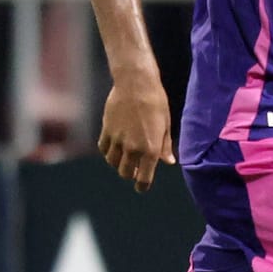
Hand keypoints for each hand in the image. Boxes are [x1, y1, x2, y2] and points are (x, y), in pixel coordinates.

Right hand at [98, 68, 173, 192]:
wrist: (136, 84)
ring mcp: (117, 140)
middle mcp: (132, 148)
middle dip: (130, 174)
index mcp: (150, 149)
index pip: (143, 178)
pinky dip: (108, 151)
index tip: (142, 187)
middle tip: (135, 170)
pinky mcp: (106, 130)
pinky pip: (104, 148)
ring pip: (112, 162)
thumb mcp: (165, 125)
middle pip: (125, 173)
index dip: (142, 186)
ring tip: (126, 156)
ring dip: (118, 163)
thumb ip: (164, 146)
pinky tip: (115, 146)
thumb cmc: (156, 103)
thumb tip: (169, 162)